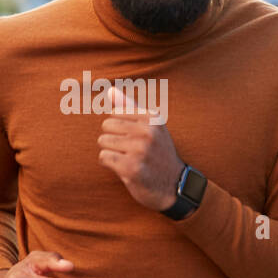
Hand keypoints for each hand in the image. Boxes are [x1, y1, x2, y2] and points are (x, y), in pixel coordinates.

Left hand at [97, 86, 183, 211]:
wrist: (174, 186)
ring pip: (103, 141)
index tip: (135, 139)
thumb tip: (110, 91)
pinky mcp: (131, 168)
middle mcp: (148, 131)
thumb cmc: (158, 154)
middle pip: (106, 126)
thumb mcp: (151, 127)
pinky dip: (109, 164)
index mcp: (153, 117)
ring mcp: (140, 150)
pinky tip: (124, 168)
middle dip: (113, 139)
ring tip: (128, 159)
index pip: (115, 113)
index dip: (120, 128)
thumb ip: (130, 107)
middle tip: (130, 151)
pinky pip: (103, 157)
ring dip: (111, 152)